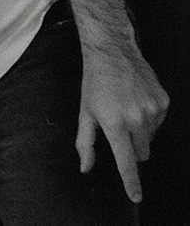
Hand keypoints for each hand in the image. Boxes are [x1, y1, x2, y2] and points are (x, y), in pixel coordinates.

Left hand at [76, 46, 168, 202]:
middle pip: (141, 153)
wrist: (112, 53)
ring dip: (139, 131)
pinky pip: (159, 122)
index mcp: (114, 124)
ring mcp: (152, 110)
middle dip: (131, 147)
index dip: (131, 182)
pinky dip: (148, 117)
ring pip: (150, 138)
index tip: (136, 196)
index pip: (126, 161)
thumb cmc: (95, 83)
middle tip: (119, 125)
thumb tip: (85, 166)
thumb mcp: (85, 112)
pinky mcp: (163, 102)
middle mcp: (136, 119)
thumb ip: (85, 142)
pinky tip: (136, 100)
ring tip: (125, 107)